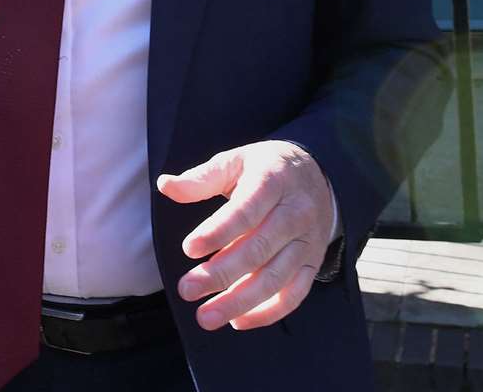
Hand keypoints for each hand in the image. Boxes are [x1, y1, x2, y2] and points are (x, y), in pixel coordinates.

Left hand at [157, 140, 334, 331]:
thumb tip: (165, 185)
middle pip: (258, 249)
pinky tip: (238, 321)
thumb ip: (201, 177)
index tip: (188, 249)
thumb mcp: (235, 161)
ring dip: (239, 302)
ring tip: (206, 316)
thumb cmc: (265, 169)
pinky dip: (268, 312)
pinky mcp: (312, 263)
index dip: (218, 232)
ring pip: (275, 278)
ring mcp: (307, 242)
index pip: (245, 211)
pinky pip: (294, 294)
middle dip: (220, 274)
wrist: (318, 175)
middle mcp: (294, 214)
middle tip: (186, 290)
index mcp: (273, 182)